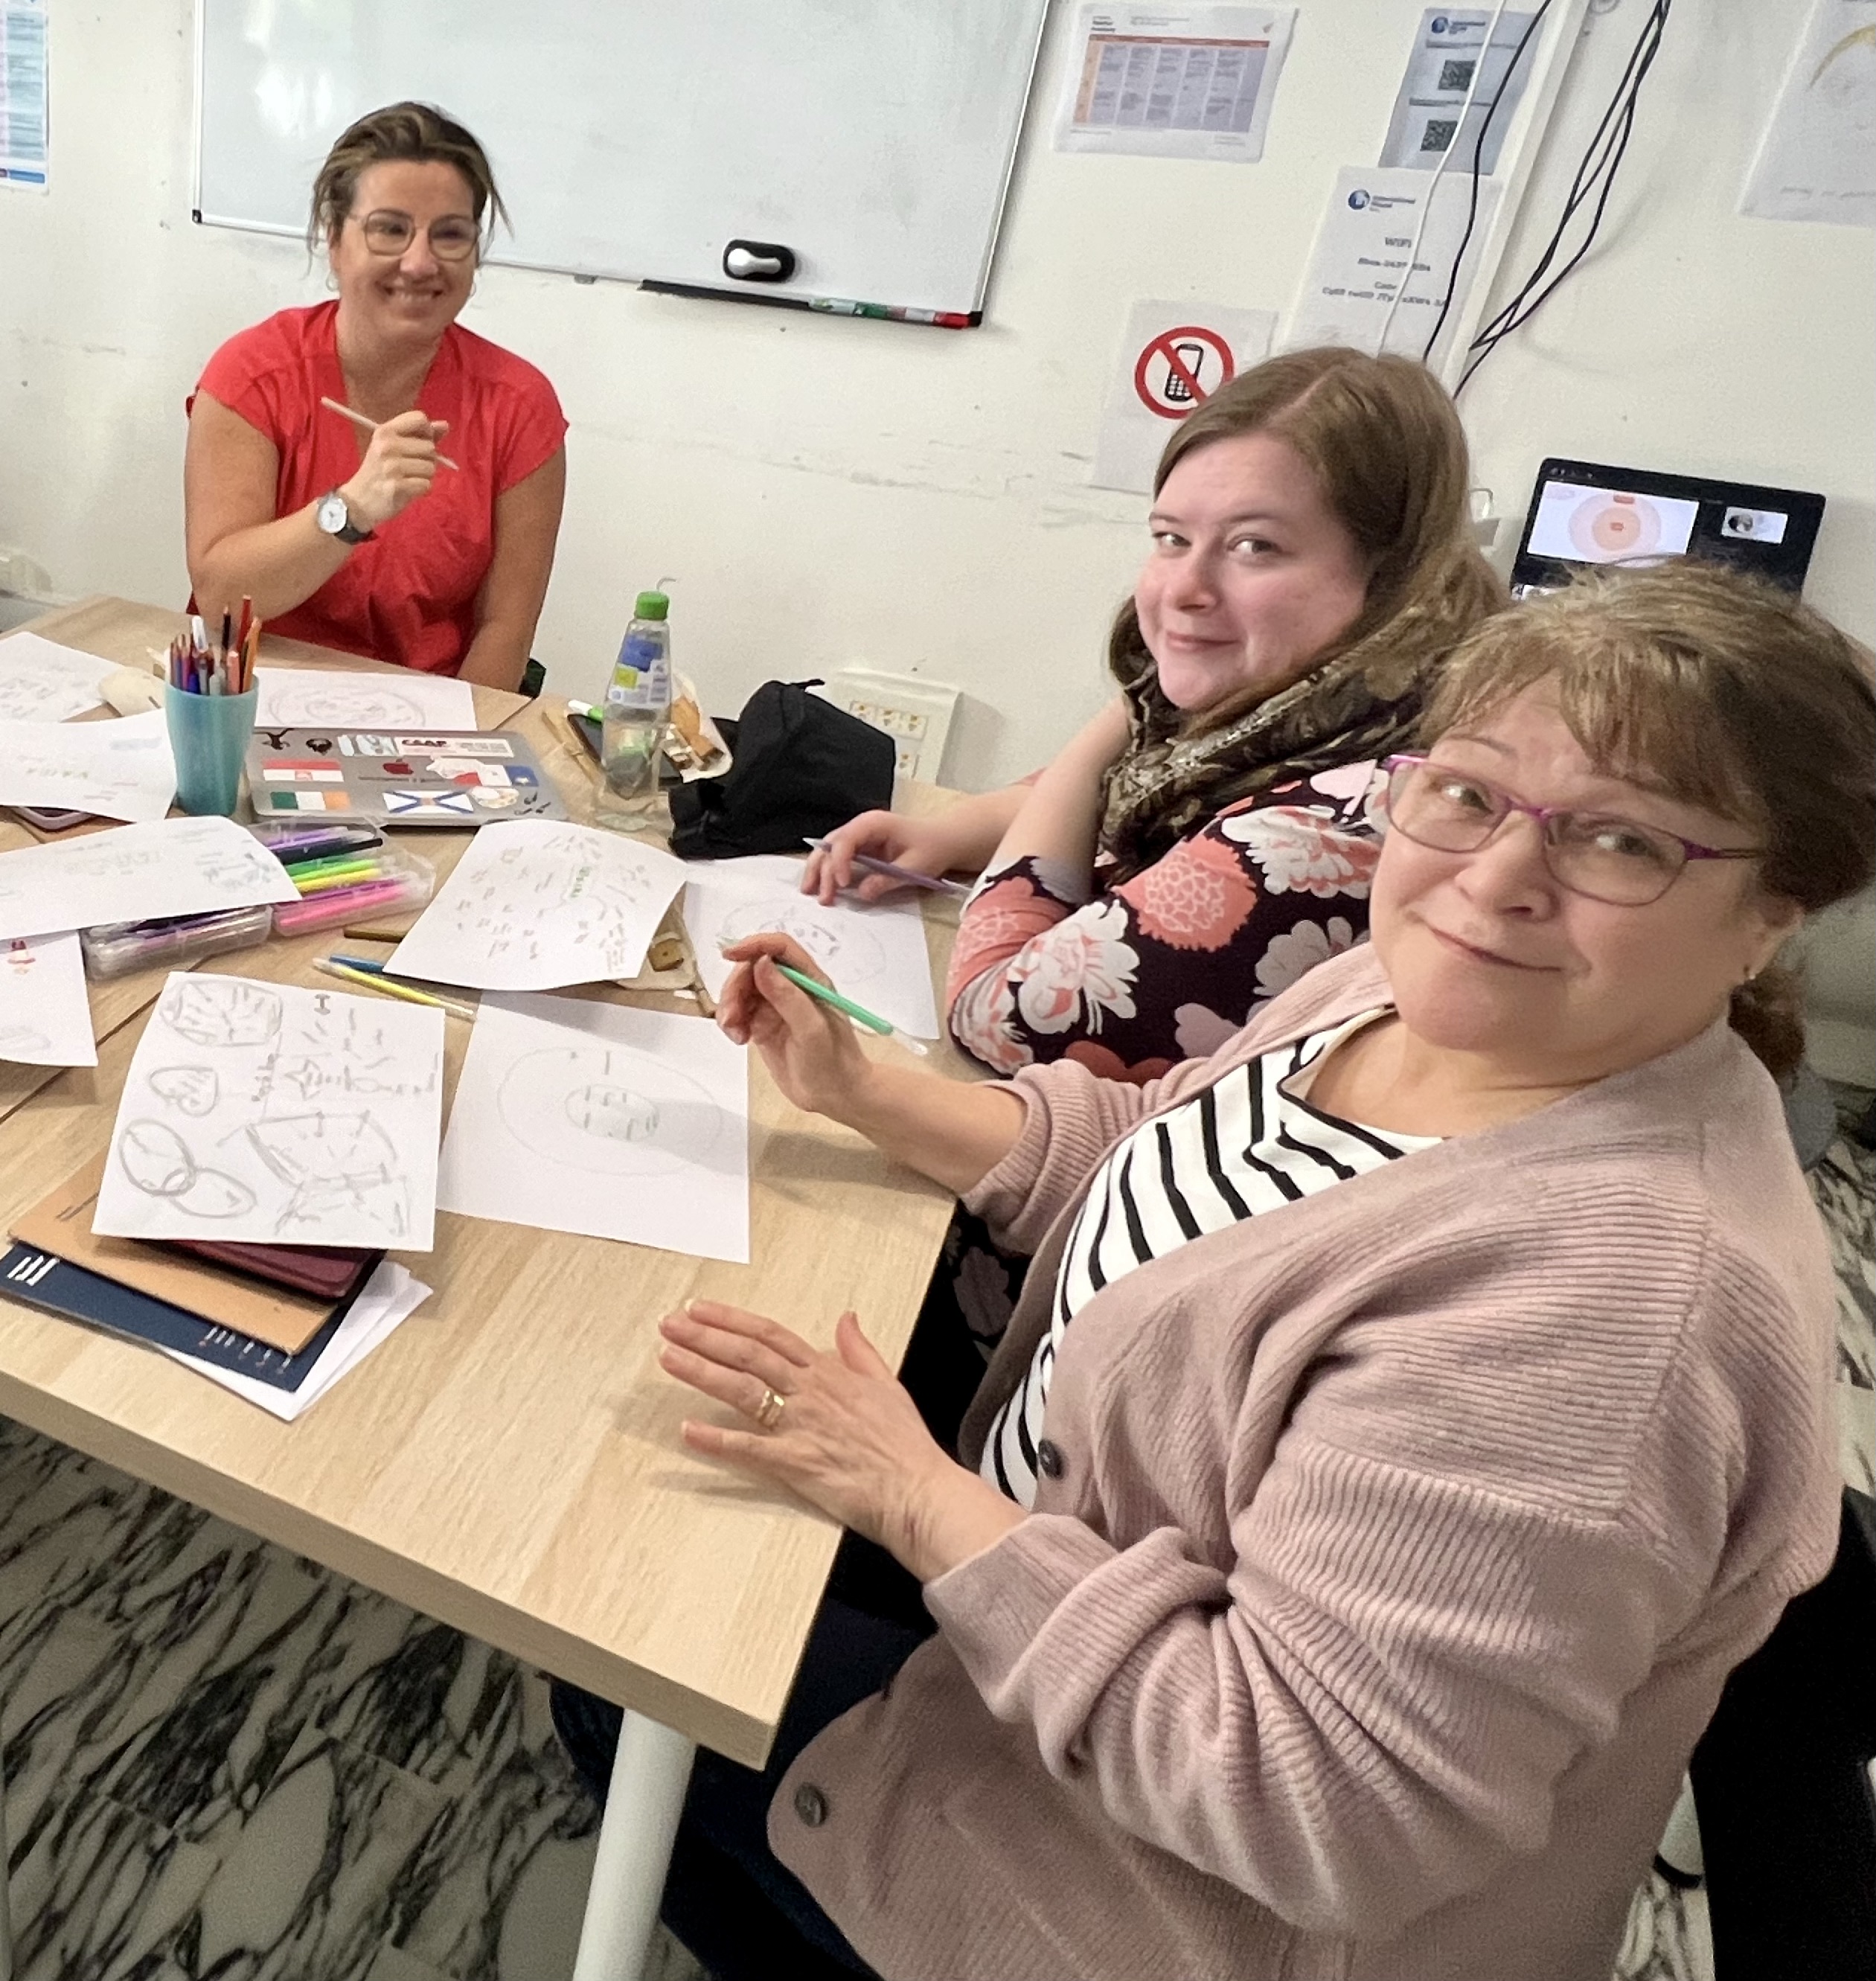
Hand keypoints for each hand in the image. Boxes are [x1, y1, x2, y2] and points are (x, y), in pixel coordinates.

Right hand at [339, 410, 449, 530]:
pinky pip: (426, 484)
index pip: (420, 419)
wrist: (359, 501)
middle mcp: (387, 445)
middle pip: (430, 446)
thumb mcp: (393, 447)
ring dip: (425, 476)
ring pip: (431, 467)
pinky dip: (422, 489)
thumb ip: (419, 435)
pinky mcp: (397, 486)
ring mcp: (392, 466)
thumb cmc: (379, 472)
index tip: (418, 444)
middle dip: (427, 459)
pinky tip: (408, 489)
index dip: (426, 432)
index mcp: (385, 431)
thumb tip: (444, 425)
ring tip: (408, 479)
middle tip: (410, 468)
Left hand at [659, 1300, 1023, 1579]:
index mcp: (829, 1372)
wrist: (917, 1490)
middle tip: (669, 1324)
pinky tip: (688, 1431)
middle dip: (706, 1336)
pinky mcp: (796, 1463)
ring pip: (744, 1390)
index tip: (699, 1309)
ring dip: (703, 1372)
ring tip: (668, 1357)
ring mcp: (801, 1426)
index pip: (771, 1336)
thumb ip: (860, 1350)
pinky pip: (750, 1449)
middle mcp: (811, 1392)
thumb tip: (847, 1317)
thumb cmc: (904, 1444)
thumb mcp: (887, 1383)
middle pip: (749, 1355)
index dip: (732, 1320)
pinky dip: (718, 1440)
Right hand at [715, 931, 872, 1118]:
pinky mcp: (763, 1025)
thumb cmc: (833, 1062)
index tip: (730, 956)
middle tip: (730, 1018)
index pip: (780, 947)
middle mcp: (792, 987)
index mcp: (810, 980)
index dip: (754, 945)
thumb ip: (787, 996)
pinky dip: (731, 1022)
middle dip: (735, 987)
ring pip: (741, 990)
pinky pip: (738, 1012)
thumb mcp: (811, 1029)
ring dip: (730, 1007)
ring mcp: (776, 1006)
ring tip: (735, 1034)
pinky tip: (739, 1040)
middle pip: (752, 968)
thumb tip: (761, 962)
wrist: (836, 1096)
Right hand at [802, 809, 972, 904]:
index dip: (840, 862)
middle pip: (831, 844)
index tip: (844, 884)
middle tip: (823, 897)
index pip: (847, 839)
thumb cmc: (933, 847)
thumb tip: (863, 892)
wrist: (945, 839)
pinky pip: (838, 857)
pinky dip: (827, 871)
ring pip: (829, 850)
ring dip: (819, 871)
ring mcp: (859, 836)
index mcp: (874, 823)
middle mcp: (861, 826)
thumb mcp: (915, 866)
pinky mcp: (860, 848)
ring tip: (810, 893)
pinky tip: (819, 887)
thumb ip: (888, 879)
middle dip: (823, 870)